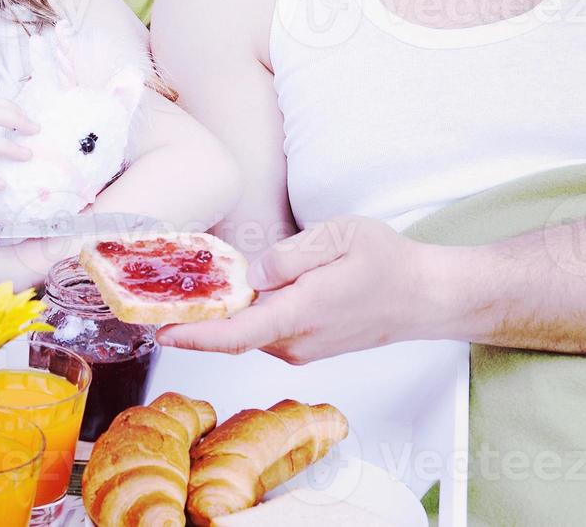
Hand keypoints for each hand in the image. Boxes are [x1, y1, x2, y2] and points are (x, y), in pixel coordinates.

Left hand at [156, 216, 451, 363]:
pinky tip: (242, 291)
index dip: (194, 335)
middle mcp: (297, 341)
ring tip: (201, 283)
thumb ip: (290, 255)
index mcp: (301, 313)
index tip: (160, 331)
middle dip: (199, 316)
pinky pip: (266, 330)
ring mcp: (302, 348)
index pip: (236, 334)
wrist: (425, 297)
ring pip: (250, 329)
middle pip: (234, 332)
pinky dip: (247, 315)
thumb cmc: (388, 263)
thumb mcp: (339, 237)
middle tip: (165, 290)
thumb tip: (252, 275)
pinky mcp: (306, 345)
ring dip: (225, 313)